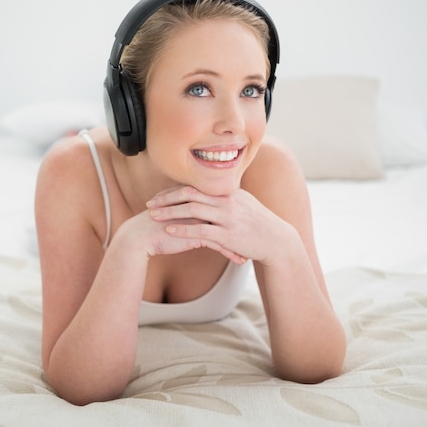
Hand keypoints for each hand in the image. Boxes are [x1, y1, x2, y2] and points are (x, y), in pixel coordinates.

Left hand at [146, 185, 288, 264]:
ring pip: (192, 210)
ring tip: (154, 216)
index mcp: (227, 192)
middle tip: (150, 204)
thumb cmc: (258, 223)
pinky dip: (183, 229)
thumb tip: (209, 194)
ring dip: (170, 213)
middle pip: (190, 194)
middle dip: (167, 198)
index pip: (195, 186)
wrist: (276, 239)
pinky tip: (170, 231)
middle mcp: (226, 201)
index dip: (174, 191)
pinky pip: (201, 230)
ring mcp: (227, 217)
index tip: (158, 196)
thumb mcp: (242, 203)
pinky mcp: (228, 235)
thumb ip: (225, 198)